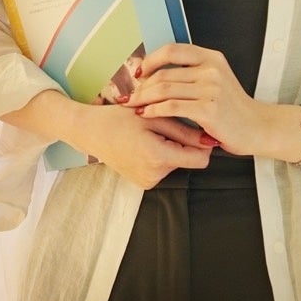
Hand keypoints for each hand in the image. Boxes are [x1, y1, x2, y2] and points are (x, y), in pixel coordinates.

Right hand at [73, 103, 212, 188]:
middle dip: (182, 142)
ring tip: (149, 134)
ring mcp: (148, 182)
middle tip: (161, 126)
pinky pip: (164, 168)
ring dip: (171, 148)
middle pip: (188, 160)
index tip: (193, 127)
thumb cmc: (119, 118)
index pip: (200, 159)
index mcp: (157, 157)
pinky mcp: (144, 183)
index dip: (201, 143)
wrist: (89, 131)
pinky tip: (144, 144)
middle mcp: (154, 175)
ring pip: (177, 163)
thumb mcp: (153, 117)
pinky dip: (160, 155)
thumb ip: (184, 130)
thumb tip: (211, 140)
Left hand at [126, 42, 272, 156]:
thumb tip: (157, 71)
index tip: (138, 72)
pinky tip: (146, 114)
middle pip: (164, 73)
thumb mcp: (216, 79)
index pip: (172, 50)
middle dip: (141, 86)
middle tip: (129, 95)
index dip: (151, 60)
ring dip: (144, 98)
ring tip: (133, 106)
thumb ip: (193, 72)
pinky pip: (172, 107)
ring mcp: (211, 88)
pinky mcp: (208, 108)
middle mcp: (211, 69)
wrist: (256, 127)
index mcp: (211, 57)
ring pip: (165, 89)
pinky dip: (154, 110)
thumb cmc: (233, 108)